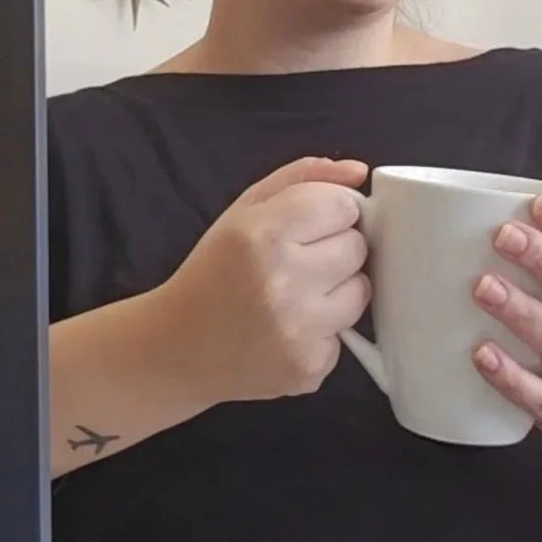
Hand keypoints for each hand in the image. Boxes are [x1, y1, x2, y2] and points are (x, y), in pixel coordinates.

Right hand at [164, 157, 370, 406]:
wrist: (178, 348)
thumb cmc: (214, 271)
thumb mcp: (245, 209)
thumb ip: (304, 178)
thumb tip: (359, 173)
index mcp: (262, 234)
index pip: (344, 206)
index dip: (330, 212)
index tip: (309, 225)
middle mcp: (282, 283)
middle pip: (358, 247)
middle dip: (335, 249)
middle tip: (298, 262)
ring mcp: (298, 331)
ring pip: (362, 291)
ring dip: (338, 290)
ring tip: (297, 294)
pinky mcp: (310, 367)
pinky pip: (347, 335)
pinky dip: (325, 329)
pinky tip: (291, 327)